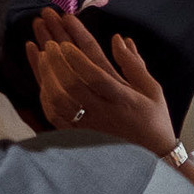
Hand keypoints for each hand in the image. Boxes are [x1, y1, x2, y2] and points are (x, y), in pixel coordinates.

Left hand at [28, 7, 174, 154]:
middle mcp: (102, 112)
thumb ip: (134, 64)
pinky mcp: (76, 133)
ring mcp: (87, 124)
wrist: (151, 158)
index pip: (97, 77)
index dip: (78, 58)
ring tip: (40, 49)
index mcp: (123, 99)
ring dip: (46, 72)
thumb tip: (119, 39)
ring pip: (58, 99)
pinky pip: (53, 113)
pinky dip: (43, 91)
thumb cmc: (153, 120)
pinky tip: (39, 73)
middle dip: (56, 57)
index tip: (65, 41)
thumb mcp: (152, 91)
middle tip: (47, 36)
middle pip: (72, 84)